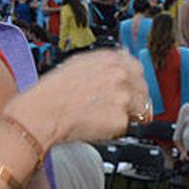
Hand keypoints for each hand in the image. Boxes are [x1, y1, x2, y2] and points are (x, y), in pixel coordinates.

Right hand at [7, 48, 147, 146]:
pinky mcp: (122, 120)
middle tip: (115, 108)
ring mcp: (124, 97)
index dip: (133, 81)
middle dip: (134, 100)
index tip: (130, 89)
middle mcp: (121, 75)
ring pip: (140, 110)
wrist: (45, 111)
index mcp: (111, 59)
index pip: (138, 68)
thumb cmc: (54, 90)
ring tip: (104, 117)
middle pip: (143, 89)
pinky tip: (98, 124)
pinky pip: (127, 127)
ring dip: (128, 115)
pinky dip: (115, 129)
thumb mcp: (78, 63)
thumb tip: (121, 59)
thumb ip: (105, 62)